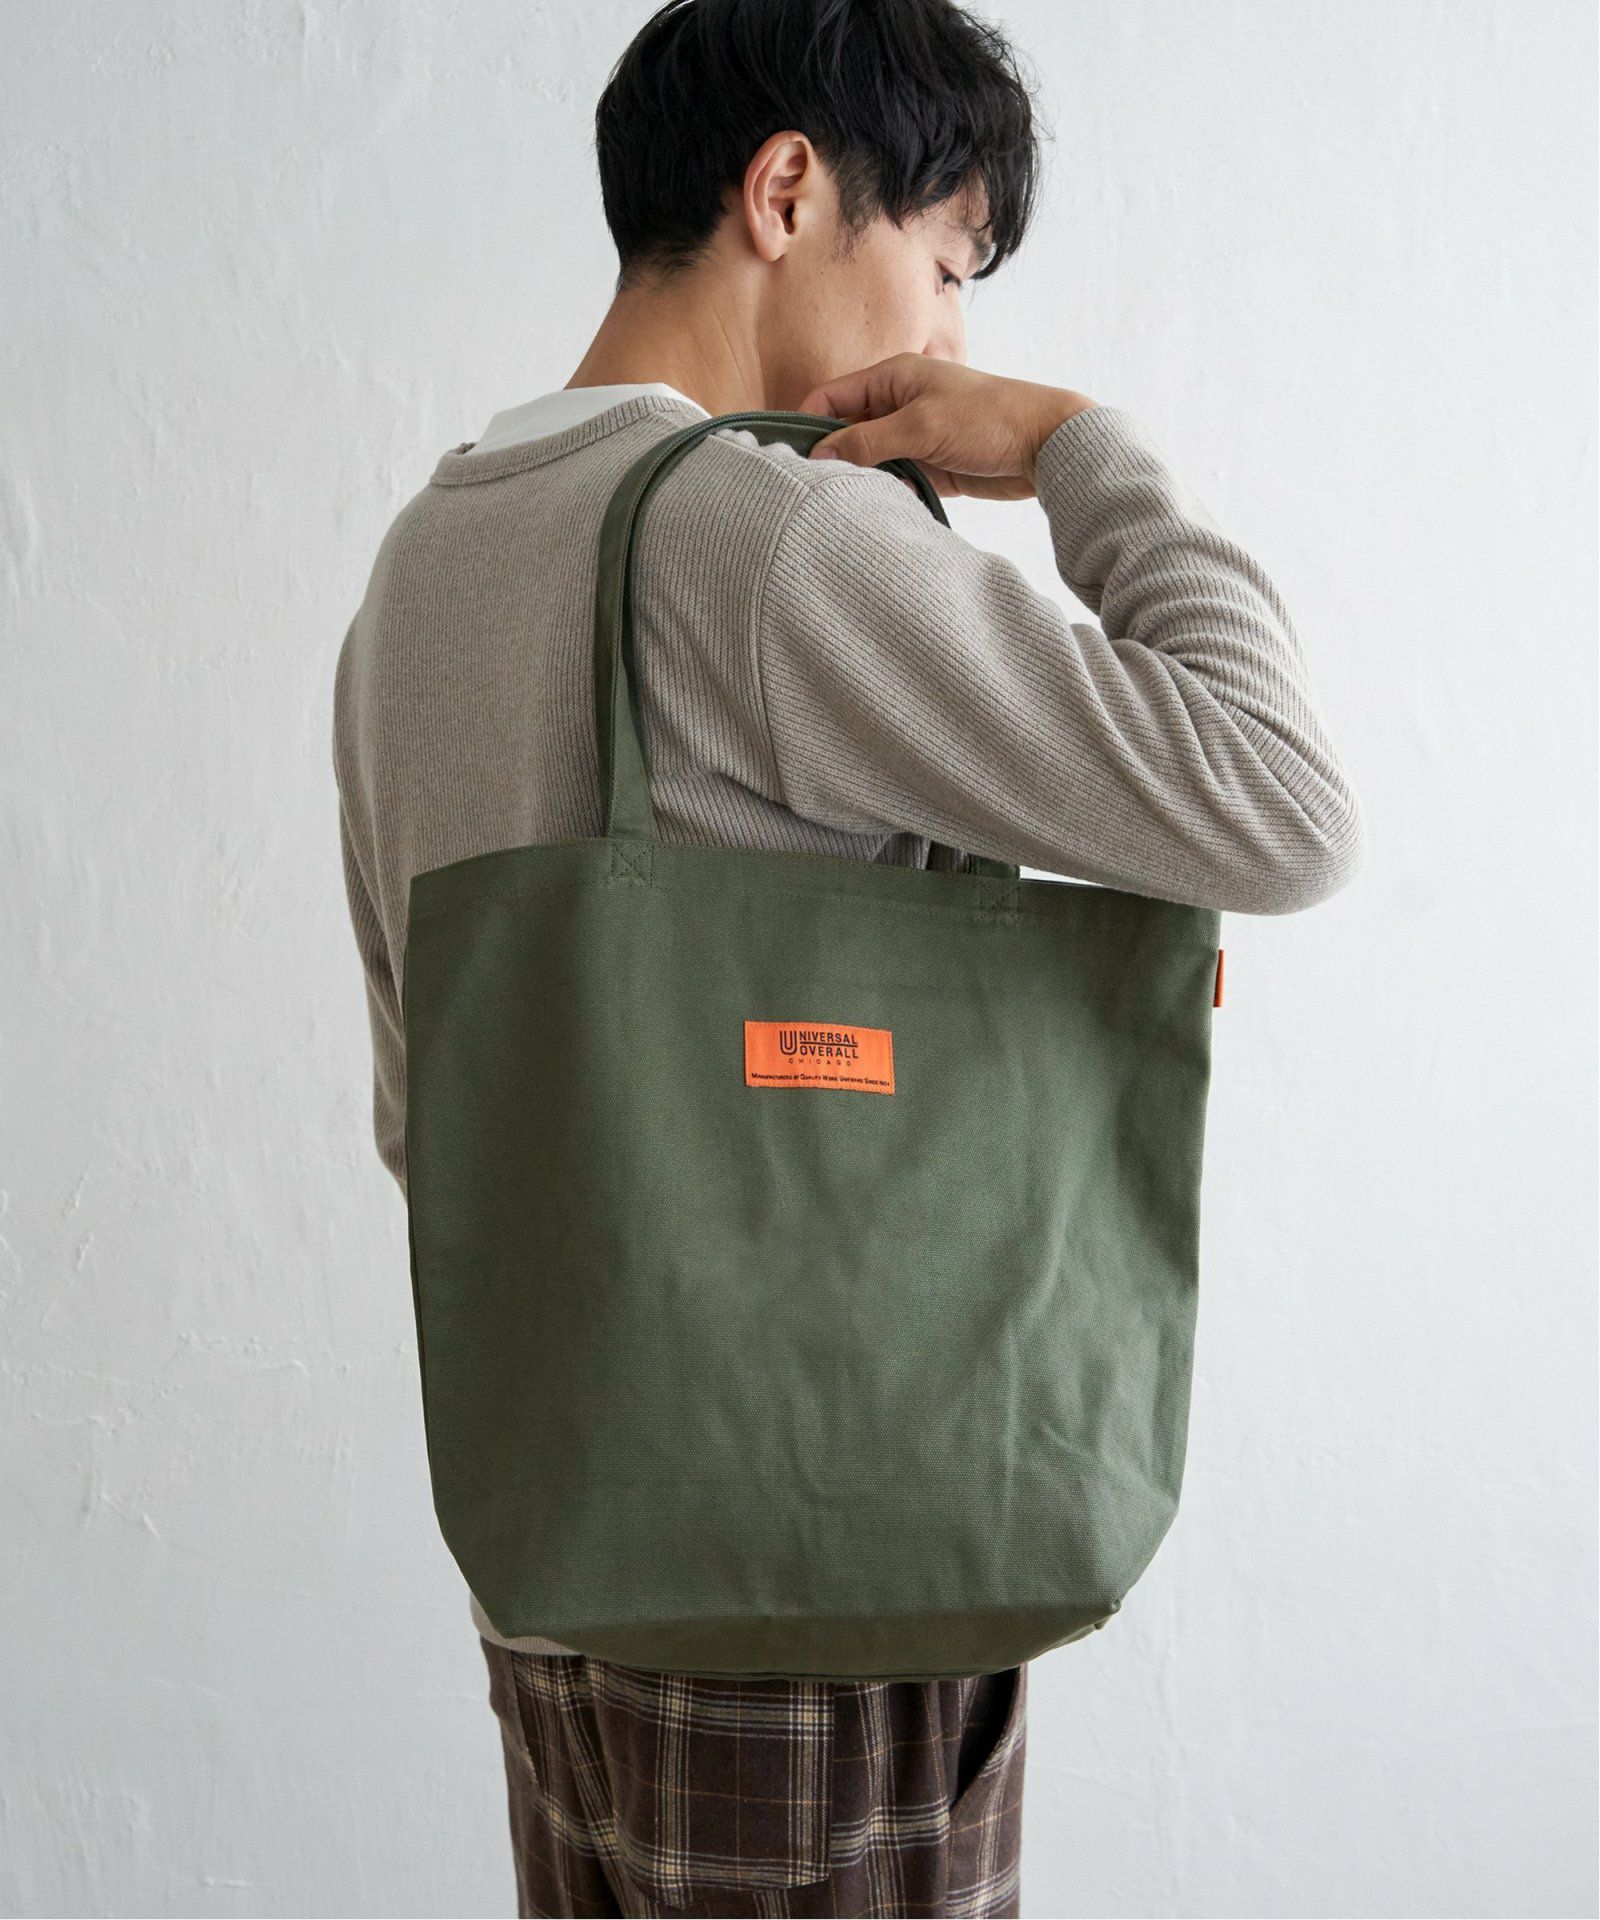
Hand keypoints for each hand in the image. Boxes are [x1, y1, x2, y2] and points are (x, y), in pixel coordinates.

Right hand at [794, 354, 1096, 500]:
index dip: (808, 425)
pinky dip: (886, 493)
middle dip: (833, 458)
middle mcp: (898, 404)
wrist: (1046, 444)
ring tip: (846, 504)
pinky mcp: (930, 466)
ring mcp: (913, 437)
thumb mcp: (921, 426)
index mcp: (892, 378)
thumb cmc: (987, 419)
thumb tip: (821, 455)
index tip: (792, 459)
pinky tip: (880, 510)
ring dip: (861, 480)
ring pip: (869, 460)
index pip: (831, 397)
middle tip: (816, 491)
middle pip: (846, 432)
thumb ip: (869, 441)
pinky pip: (895, 481)